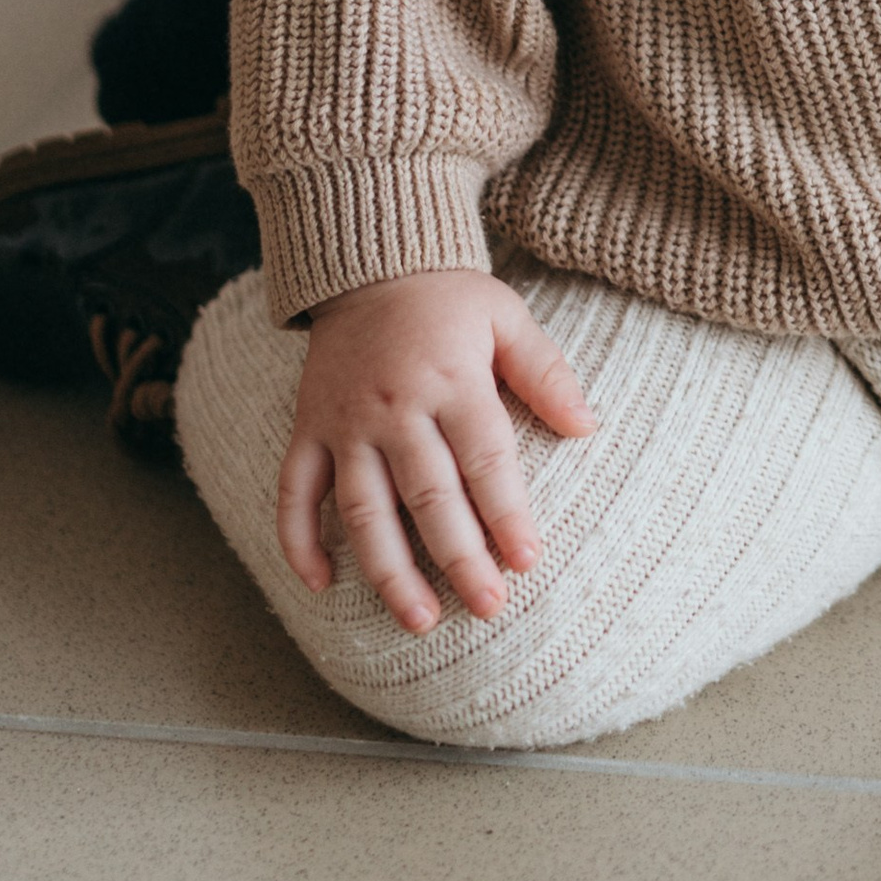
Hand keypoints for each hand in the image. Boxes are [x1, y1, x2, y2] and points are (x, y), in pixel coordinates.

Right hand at [277, 267, 596, 633]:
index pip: (484, 459)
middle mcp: (395, 407)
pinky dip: (299, 540)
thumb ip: (545, 372)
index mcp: (451, 379)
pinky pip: (293, 491)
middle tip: (487, 607)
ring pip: (363, 510)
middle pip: (429, 496)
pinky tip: (321, 585)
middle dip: (459, 557)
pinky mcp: (308, 428)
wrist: (368, 260)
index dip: (507, 513)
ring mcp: (345, 422)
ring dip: (389, 570)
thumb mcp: (506, 317)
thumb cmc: (448, 297)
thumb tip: (587, 427)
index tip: (528, 561)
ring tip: (420, 620)